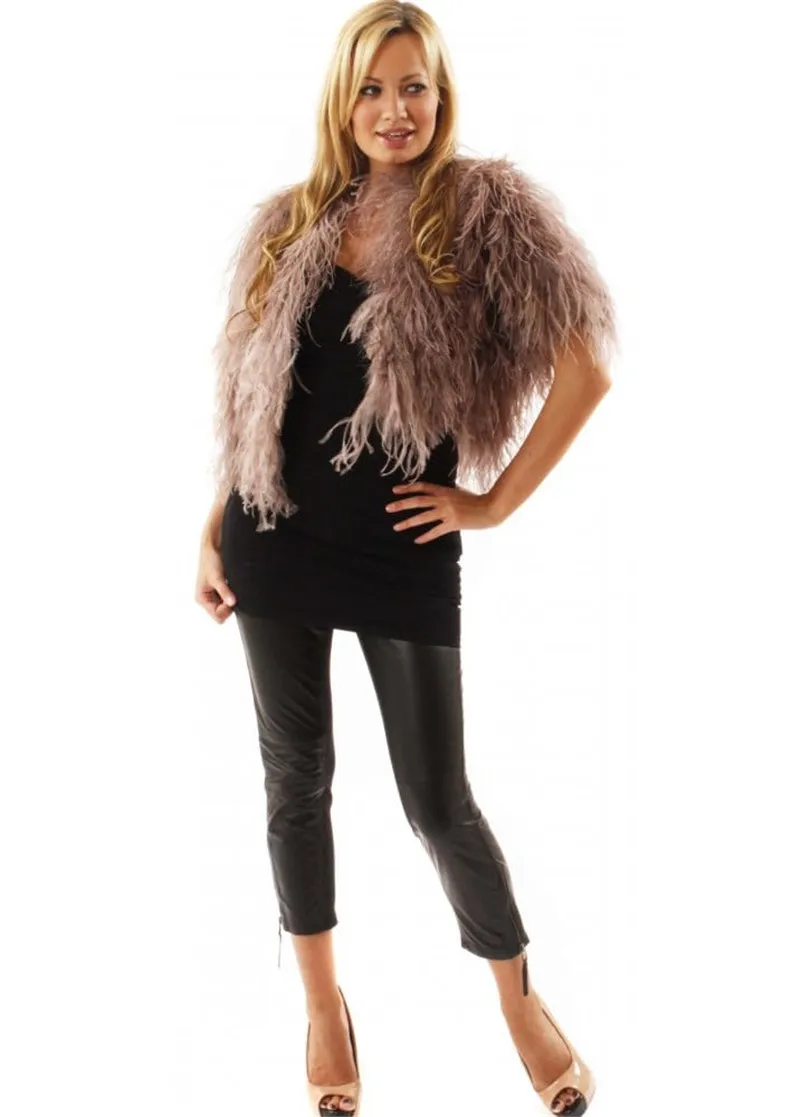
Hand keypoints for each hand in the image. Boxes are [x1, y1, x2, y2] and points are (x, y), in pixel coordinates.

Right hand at [195, 535, 236, 623]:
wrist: (214, 546)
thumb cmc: (210, 560)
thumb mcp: (217, 577)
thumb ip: (224, 592)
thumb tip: (232, 603)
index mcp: (202, 599)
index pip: (218, 617)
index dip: (226, 609)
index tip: (230, 598)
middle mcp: (207, 599)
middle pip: (223, 613)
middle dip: (229, 604)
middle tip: (230, 590)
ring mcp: (215, 595)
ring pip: (227, 606)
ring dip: (231, 598)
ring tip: (229, 585)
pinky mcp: (221, 590)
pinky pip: (230, 599)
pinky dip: (232, 593)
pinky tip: (231, 584)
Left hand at [385, 482, 499, 543]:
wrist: (490, 508)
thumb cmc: (476, 500)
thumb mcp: (459, 492)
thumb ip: (446, 493)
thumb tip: (435, 495)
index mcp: (444, 490)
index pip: (422, 487)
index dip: (407, 488)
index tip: (394, 491)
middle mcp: (443, 500)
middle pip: (418, 501)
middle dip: (401, 505)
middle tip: (388, 508)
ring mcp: (447, 512)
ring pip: (423, 517)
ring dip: (408, 522)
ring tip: (396, 526)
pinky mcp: (452, 524)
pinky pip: (435, 531)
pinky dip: (426, 536)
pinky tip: (417, 540)